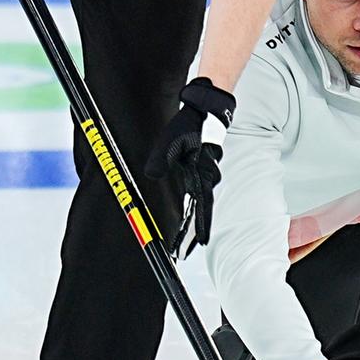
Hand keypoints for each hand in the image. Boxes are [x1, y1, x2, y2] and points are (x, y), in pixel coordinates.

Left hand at [144, 77, 235, 243]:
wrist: (205, 110)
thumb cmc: (190, 125)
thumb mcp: (172, 142)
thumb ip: (162, 160)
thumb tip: (153, 175)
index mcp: (201, 174)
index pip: (201, 207)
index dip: (198, 227)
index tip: (195, 244)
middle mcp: (205, 177)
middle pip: (202, 210)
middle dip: (195, 231)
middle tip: (188, 249)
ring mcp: (205, 173)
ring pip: (201, 201)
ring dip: (195, 218)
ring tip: (189, 236)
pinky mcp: (201, 168)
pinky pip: (199, 191)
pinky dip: (195, 204)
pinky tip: (190, 208)